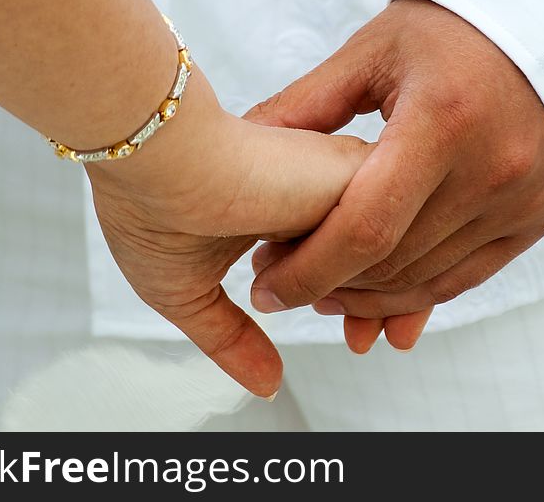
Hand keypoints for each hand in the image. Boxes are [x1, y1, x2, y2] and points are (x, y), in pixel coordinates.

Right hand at [85, 65, 369, 397]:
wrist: (148, 159)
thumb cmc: (148, 209)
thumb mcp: (187, 291)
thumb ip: (231, 336)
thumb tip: (266, 385)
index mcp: (284, 207)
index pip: (344, 256)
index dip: (357, 302)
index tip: (355, 337)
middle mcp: (314, 189)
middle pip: (378, 249)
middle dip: (382, 303)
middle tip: (365, 341)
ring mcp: (334, 179)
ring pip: (393, 243)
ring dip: (382, 295)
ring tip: (362, 329)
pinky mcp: (351, 170)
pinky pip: (396, 232)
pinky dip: (381, 277)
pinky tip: (357, 299)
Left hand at [247, 0, 543, 329]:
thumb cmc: (457, 27)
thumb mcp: (376, 50)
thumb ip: (306, 105)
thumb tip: (245, 146)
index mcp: (443, 121)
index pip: (365, 227)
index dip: (307, 271)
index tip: (263, 287)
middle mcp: (491, 171)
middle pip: (392, 262)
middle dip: (326, 286)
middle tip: (280, 284)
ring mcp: (521, 201)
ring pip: (426, 281)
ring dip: (366, 299)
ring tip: (320, 295)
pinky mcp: (536, 218)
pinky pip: (466, 278)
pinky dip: (415, 297)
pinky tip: (374, 303)